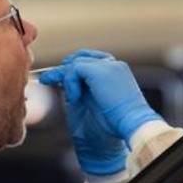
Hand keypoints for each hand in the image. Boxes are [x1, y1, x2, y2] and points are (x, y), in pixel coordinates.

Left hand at [40, 50, 161, 141]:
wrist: (130, 126)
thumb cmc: (115, 124)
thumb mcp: (98, 102)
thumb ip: (85, 89)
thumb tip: (66, 84)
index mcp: (117, 73)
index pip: (91, 61)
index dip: (73, 70)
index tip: (59, 81)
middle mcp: (114, 66)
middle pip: (82, 57)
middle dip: (65, 69)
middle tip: (51, 80)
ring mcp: (109, 65)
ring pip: (77, 62)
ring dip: (68, 80)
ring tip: (73, 98)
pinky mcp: (100, 70)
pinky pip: (75, 68)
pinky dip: (70, 82)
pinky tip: (75, 98)